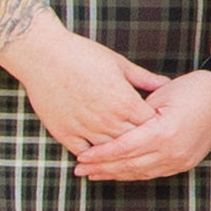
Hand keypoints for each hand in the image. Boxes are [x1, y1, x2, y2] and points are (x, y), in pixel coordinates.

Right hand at [8, 18, 167, 163]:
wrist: (44, 55)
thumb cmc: (83, 55)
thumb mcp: (119, 64)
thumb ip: (145, 78)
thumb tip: (167, 84)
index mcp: (124, 102)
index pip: (151, 125)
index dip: (157, 126)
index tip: (161, 126)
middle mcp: (107, 119)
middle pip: (133, 142)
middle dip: (142, 143)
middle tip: (148, 144)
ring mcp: (85, 129)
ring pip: (110, 152)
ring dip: (118, 152)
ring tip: (126, 152)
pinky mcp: (65, 134)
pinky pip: (84, 153)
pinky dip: (93, 155)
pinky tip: (99, 154)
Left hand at [67, 67, 210, 185]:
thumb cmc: (192, 87)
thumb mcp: (160, 95)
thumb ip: (136, 114)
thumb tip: (111, 127)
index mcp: (163, 132)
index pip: (123, 148)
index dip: (100, 154)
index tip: (81, 156)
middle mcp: (172, 151)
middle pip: (128, 165)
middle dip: (102, 168)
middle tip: (80, 170)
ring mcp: (181, 160)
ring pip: (140, 173)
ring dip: (116, 174)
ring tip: (94, 174)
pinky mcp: (185, 163)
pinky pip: (154, 173)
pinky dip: (134, 173)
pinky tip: (120, 172)